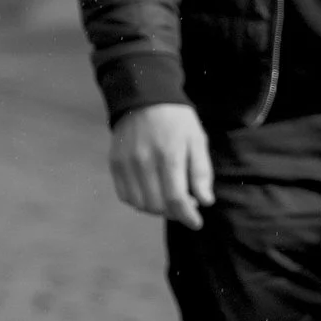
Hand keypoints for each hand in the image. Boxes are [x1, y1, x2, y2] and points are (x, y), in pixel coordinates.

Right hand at [109, 102, 214, 228]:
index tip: (196, 223)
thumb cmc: (177, 120)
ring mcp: (126, 164)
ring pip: (140, 204)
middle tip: (186, 205)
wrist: (145, 97)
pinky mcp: (115, 164)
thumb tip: (205, 202)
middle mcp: (144, 161)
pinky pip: (126, 196)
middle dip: (174, 213)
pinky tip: (153, 193)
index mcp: (169, 155)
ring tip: (170, 199)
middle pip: (157, 205)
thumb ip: (201, 172)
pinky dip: (140, 202)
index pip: (176, 198)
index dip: (187, 216)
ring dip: (157, 209)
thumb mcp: (197, 140)